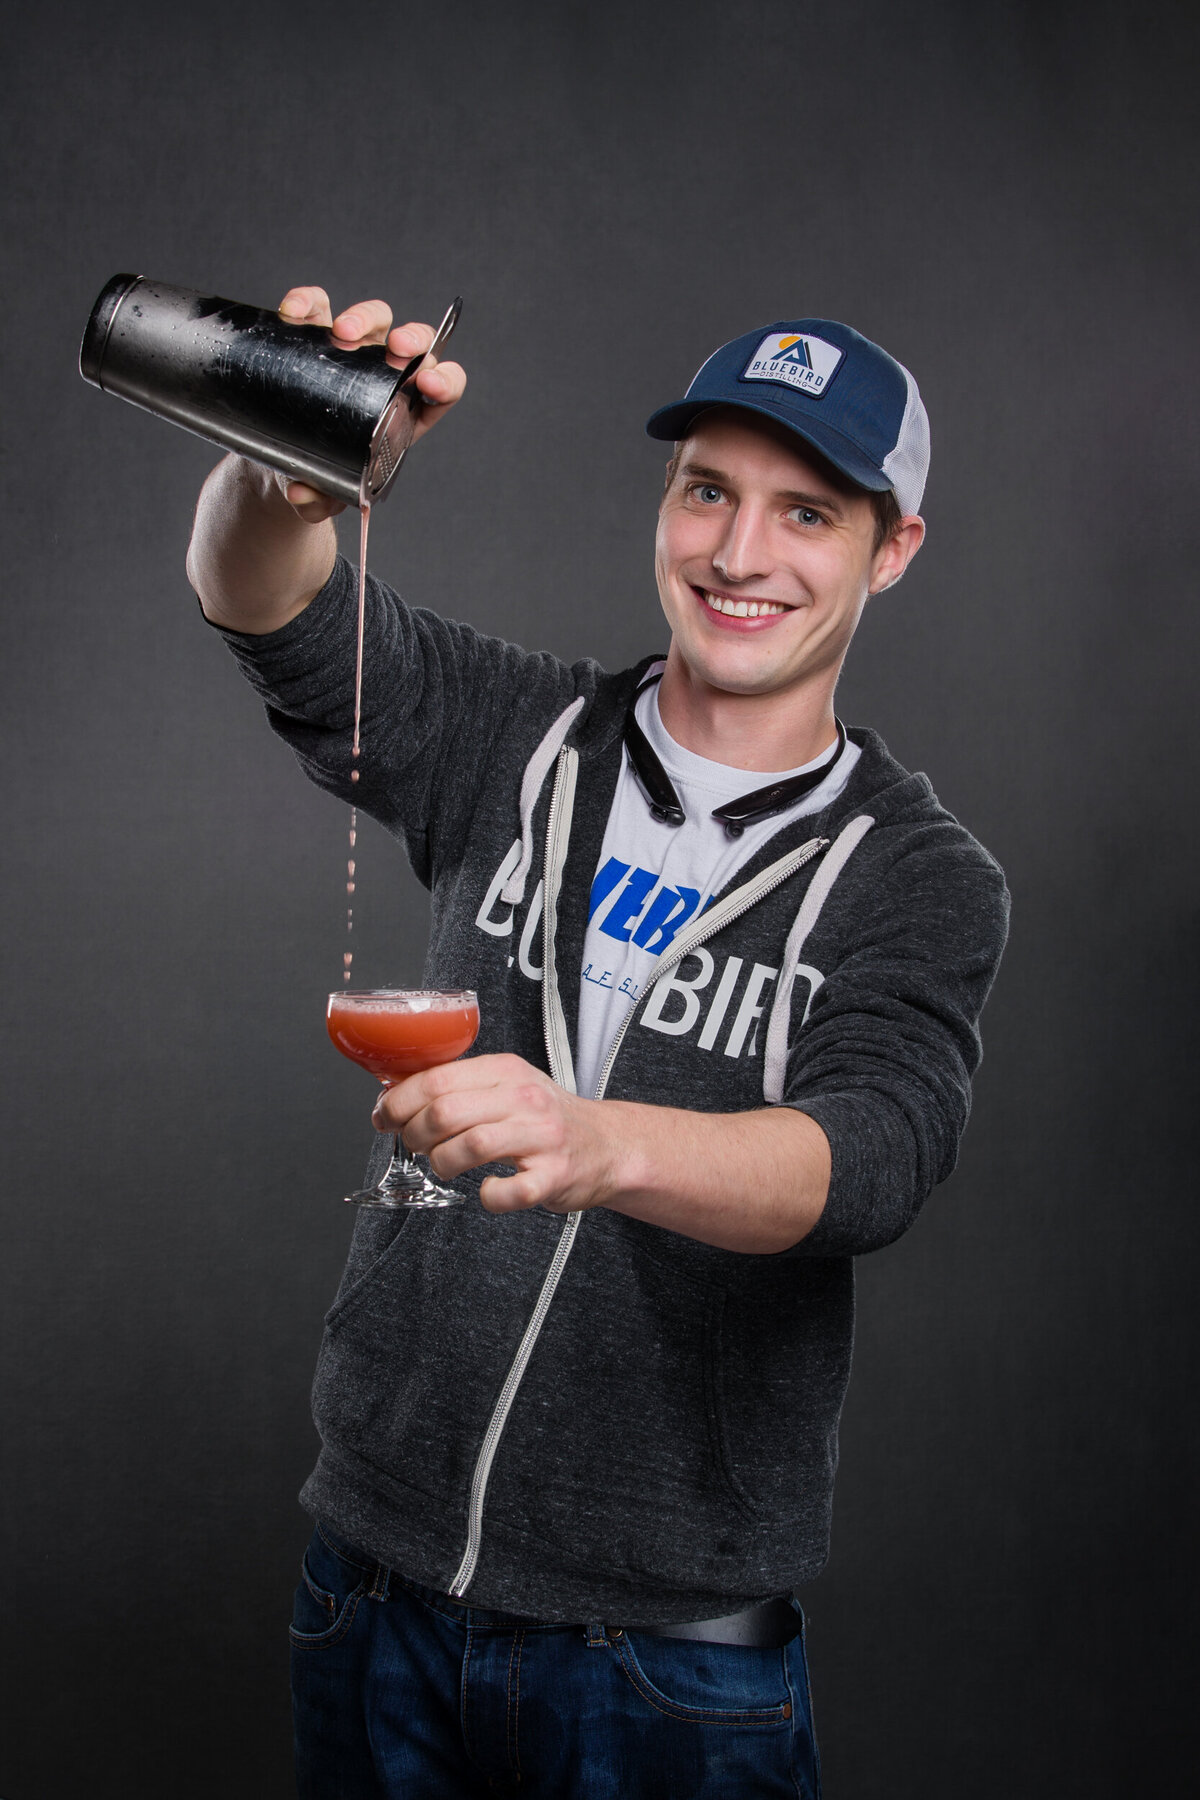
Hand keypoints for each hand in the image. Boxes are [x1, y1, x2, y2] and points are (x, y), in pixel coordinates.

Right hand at [273, 286, 466, 520]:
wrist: (278, 461)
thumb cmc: (316, 477)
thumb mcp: (320, 494)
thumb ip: (316, 501)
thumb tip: (301, 493)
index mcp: (404, 414)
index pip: (442, 390)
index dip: (445, 381)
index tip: (429, 384)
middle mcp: (384, 376)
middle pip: (414, 345)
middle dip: (411, 340)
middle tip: (393, 350)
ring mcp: (351, 351)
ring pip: (374, 318)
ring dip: (363, 318)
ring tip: (343, 334)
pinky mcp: (314, 335)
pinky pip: (317, 307)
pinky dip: (308, 302)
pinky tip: (295, 312)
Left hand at [373, 1054, 620, 1214]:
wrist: (607, 1145)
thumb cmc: (545, 1119)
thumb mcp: (506, 1085)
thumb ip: (460, 1087)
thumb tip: (397, 1097)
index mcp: (505, 1071)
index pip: (437, 1078)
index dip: (399, 1101)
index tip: (385, 1117)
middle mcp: (524, 1099)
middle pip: (445, 1111)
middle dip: (416, 1134)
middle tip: (417, 1145)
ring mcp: (541, 1137)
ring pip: (469, 1146)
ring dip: (443, 1163)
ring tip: (446, 1166)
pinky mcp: (553, 1176)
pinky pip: (507, 1192)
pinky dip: (489, 1196)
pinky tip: (488, 1190)